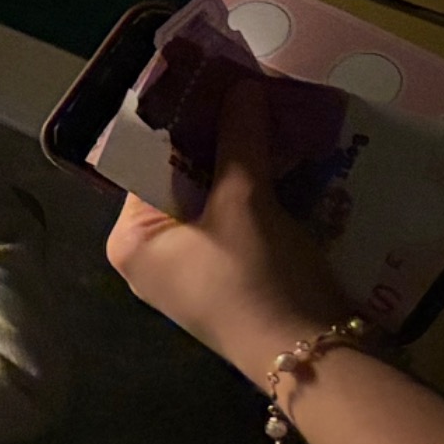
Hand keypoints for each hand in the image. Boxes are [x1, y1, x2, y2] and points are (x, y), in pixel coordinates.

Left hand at [108, 74, 349, 374]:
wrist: (314, 358)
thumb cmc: (258, 277)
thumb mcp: (245, 202)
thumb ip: (237, 140)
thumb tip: (240, 86)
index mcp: (129, 240)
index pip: (144, 164)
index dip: (179, 124)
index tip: (211, 84)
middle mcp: (150, 257)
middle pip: (180, 182)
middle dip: (217, 143)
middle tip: (248, 96)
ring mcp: (190, 273)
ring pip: (213, 202)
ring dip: (243, 168)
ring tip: (271, 120)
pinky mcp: (231, 282)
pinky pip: (237, 225)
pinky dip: (258, 198)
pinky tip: (287, 165)